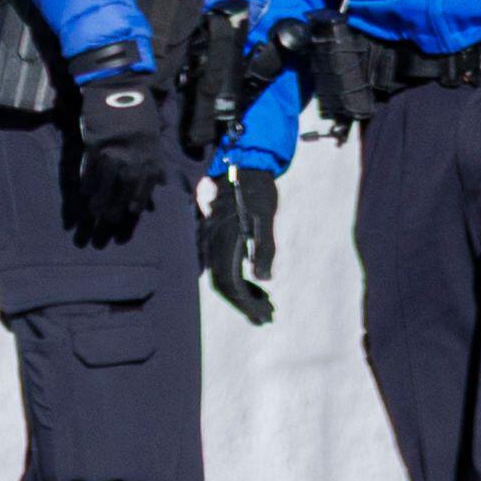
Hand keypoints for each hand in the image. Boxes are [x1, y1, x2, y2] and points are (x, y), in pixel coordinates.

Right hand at [62, 62, 172, 246]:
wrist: (118, 84)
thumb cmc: (138, 110)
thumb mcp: (154, 133)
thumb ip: (155, 159)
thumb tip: (161, 182)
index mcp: (150, 153)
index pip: (145, 184)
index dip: (138, 200)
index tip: (131, 212)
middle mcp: (134, 155)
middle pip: (126, 187)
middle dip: (117, 206)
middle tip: (109, 222)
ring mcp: (113, 150)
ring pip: (107, 182)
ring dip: (100, 200)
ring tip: (94, 213)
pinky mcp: (95, 144)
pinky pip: (90, 169)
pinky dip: (87, 182)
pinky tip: (83, 193)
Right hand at [196, 168, 279, 323]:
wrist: (242, 163)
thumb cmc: (258, 188)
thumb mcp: (266, 216)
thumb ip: (265, 247)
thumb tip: (264, 279)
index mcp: (225, 239)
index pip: (230, 282)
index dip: (245, 303)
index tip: (264, 315)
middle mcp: (213, 242)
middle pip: (223, 284)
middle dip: (244, 304)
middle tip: (268, 317)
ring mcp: (212, 239)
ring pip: (222, 276)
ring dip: (243, 295)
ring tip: (267, 305)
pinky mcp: (217, 236)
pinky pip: (223, 265)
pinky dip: (239, 280)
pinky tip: (258, 284)